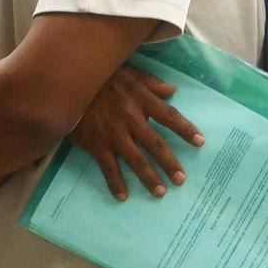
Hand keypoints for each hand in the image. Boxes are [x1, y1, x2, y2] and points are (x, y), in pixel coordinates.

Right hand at [71, 65, 203, 200]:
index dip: (186, 129)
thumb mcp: (127, 71)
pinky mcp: (96, 144)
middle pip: (155, 144)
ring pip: (135, 159)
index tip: (200, 142)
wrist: (67, 84)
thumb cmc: (100, 77)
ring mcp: (113, 134)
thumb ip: (150, 82)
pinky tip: (123, 196)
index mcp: (141, 99)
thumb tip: (172, 90)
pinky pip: (108, 167)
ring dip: (149, 177)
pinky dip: (115, 182)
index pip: (169, 116)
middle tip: (181, 179)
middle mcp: (130, 119)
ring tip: (160, 192)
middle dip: (169, 163)